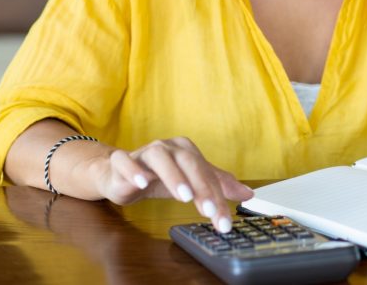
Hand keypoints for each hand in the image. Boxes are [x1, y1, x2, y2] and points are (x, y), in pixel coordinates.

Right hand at [83, 136, 253, 232]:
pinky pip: (125, 161)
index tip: (223, 220)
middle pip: (188, 162)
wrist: (119, 174)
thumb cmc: (157, 177)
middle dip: (201, 186)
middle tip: (209, 210)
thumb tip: (248, 194)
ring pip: (159, 157)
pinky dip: (134, 170)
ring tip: (184, 196)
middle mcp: (166, 147)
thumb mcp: (189, 183)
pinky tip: (142, 183)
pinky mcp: (121, 161)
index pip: (206, 172)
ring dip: (173, 176)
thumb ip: (217, 186)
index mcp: (185, 150)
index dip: (217, 195)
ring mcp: (143, 152)